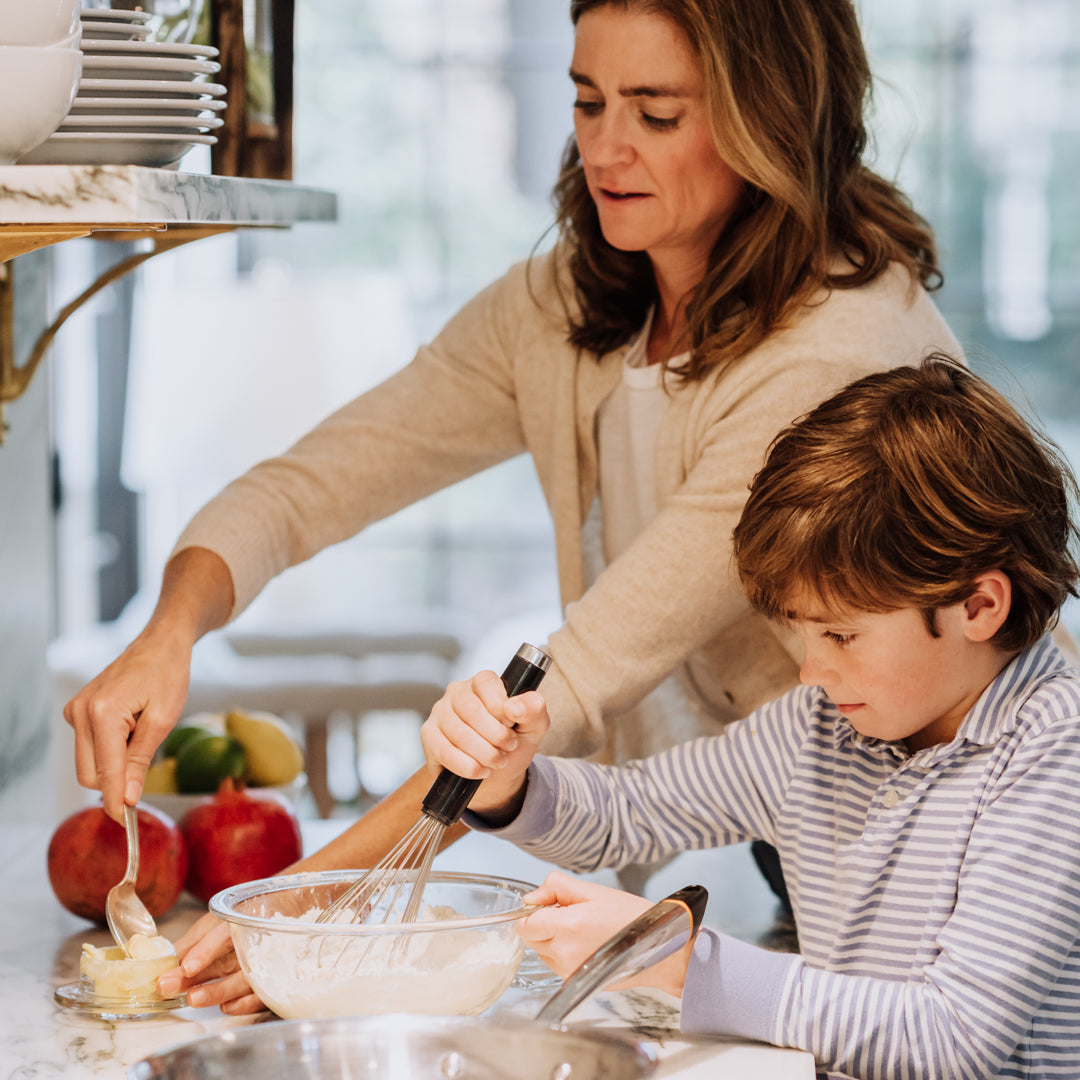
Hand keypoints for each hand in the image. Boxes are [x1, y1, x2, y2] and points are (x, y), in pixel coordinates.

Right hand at [63, 625, 192, 822]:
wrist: (160, 644)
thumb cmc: (168, 675)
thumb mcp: (163, 720)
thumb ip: (141, 760)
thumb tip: (127, 799)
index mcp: (103, 714)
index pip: (105, 773)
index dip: (116, 800)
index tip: (125, 821)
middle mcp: (81, 713)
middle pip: (90, 774)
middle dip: (116, 779)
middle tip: (148, 760)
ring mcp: (76, 711)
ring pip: (88, 763)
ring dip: (115, 761)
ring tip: (141, 733)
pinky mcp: (78, 711)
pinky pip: (91, 746)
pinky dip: (111, 748)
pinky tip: (130, 726)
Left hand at [156, 910, 265, 1013]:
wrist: (269, 922)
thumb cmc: (235, 924)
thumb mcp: (210, 928)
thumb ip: (188, 946)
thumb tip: (158, 962)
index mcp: (237, 922)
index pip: (221, 937)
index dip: (204, 952)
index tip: (186, 968)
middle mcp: (253, 942)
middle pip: (226, 961)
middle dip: (196, 977)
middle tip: (167, 986)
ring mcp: (264, 962)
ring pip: (243, 981)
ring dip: (217, 992)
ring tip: (192, 1000)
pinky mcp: (270, 982)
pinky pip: (260, 996)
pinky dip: (243, 1004)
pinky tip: (225, 1006)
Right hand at [420, 668, 549, 818]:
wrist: (497, 775)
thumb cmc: (513, 743)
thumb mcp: (534, 726)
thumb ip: (534, 709)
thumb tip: (514, 706)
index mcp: (483, 682)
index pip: (486, 683)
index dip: (501, 708)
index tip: (512, 725)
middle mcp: (457, 692)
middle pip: (471, 710)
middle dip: (495, 736)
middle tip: (508, 748)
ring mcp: (440, 712)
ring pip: (458, 733)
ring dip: (483, 753)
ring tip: (497, 761)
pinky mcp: (429, 735)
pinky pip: (444, 751)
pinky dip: (467, 766)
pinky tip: (480, 770)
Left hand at [519, 871, 691, 996]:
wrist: (658, 947)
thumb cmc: (631, 917)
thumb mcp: (593, 891)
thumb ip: (556, 888)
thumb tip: (530, 899)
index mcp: (567, 926)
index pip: (524, 925)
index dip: (534, 913)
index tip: (550, 907)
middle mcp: (565, 953)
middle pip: (532, 939)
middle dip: (545, 925)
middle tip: (573, 915)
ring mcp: (570, 971)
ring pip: (543, 953)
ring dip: (554, 940)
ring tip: (584, 930)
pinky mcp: (577, 982)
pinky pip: (556, 965)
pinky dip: (564, 954)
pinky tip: (587, 944)